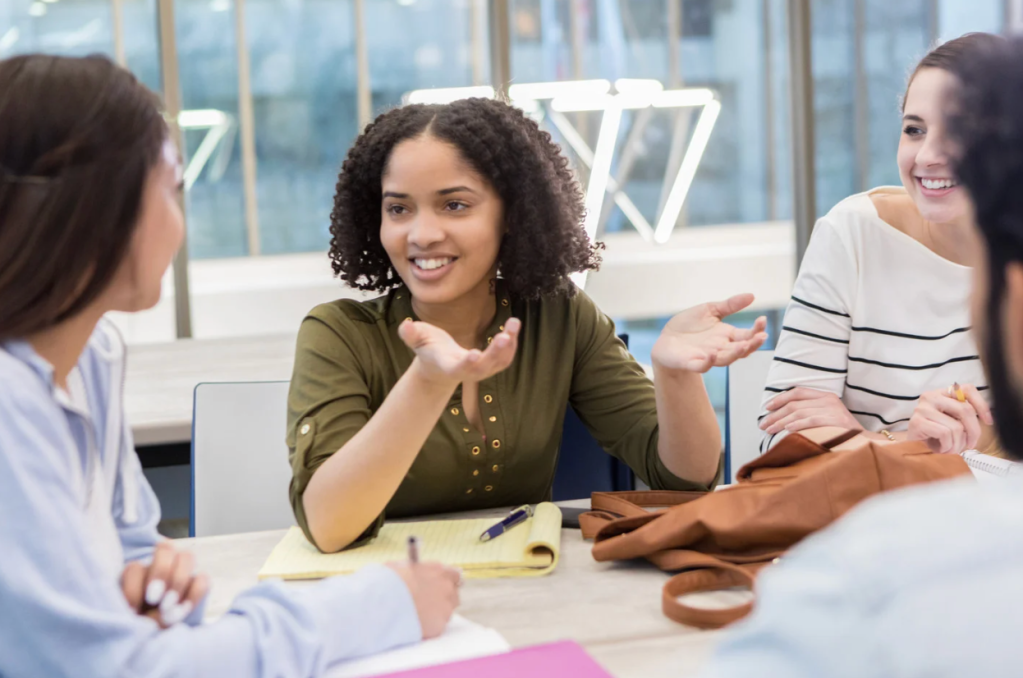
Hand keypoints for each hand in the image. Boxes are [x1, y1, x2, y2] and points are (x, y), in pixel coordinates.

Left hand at [121, 541, 208, 627]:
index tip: (132, 611)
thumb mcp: (127, 620)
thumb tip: (147, 611)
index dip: (133, 589)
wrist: (152, 639)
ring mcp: (181, 572)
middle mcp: (160, 565)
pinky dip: (195, 593)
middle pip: (165, 548)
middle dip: (161, 573)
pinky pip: (203, 579)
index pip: (136, 567)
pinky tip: (183, 610)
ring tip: (169, 607)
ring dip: (178, 580)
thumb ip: (133, 612)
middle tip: (154, 600)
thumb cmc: (136, 627)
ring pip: (187, 557)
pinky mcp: (197, 584)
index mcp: (137, 572)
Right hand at [386, 562, 460, 638]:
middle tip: (430, 602)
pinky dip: (429, 626)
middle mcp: (447, 589)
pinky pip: (437, 626)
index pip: (455, 575)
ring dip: (437, 612)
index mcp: (439, 571)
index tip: (443, 585)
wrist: (383, 604)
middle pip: (454, 595)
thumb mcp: (402, 568)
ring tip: (419, 613)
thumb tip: (415, 573)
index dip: (448, 581)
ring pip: (447, 612)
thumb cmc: (388, 582)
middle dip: (444, 598)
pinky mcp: (439, 627)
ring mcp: (445, 609)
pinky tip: (416, 623)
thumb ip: (416, 571)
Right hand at [400, 317, 520, 386]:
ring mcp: (481, 370)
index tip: (475, 354)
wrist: (440, 368)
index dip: (466, 363)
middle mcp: (467, 371)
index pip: (458, 368)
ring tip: (514, 323)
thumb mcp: (416, 340)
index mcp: (447, 366)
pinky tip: (514, 326)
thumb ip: (410, 334)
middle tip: (504, 336)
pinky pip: (506, 357)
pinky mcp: (492, 365)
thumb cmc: (428, 349)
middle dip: (494, 353)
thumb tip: (405, 325)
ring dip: (509, 345)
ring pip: (499, 362)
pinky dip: (512, 343)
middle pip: (483, 367)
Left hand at [651, 294, 767, 373]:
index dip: (756, 330)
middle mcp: (721, 348)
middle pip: (741, 350)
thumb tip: (752, 295)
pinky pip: (702, 366)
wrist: (667, 338)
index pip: (747, 335)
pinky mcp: (691, 363)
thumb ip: (730, 305)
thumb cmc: (690, 325)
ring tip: (744, 346)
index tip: (762, 320)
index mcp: (727, 336)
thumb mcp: (710, 310)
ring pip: (725, 359)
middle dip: (752, 344)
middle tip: (761, 337)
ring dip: (735, 354)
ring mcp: (707, 357)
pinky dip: (708, 363)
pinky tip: (712, 355)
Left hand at [759, 388, 863, 434]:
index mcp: (825, 396)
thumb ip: (808, 412)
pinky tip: (786, 430)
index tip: (766, 408)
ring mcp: (833, 409)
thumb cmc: (840, 432)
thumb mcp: (825, 417)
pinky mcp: (836, 420)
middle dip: (775, 414)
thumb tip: (781, 417)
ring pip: (799, 412)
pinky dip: (797, 424)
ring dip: (781, 422)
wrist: (864, 442)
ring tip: (769, 430)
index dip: (780, 399)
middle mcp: (829, 399)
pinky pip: (811, 420)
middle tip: (763, 424)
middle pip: (795, 404)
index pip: (798, 392)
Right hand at [906, 384, 993, 453]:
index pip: (967, 389)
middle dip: (974, 432)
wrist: (910, 447)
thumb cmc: (934, 436)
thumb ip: (964, 416)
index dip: (982, 405)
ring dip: (957, 444)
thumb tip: (985, 420)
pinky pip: (945, 434)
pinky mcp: (917, 422)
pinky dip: (947, 446)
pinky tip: (941, 449)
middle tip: (971, 445)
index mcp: (941, 393)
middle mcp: (930, 396)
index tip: (988, 421)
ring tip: (950, 449)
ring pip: (956, 427)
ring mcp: (922, 409)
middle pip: (965, 410)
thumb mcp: (952, 422)